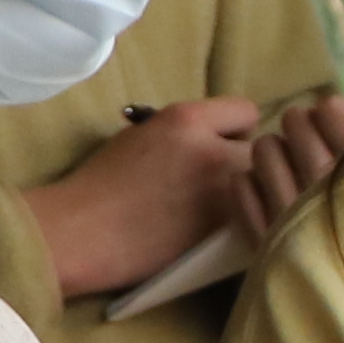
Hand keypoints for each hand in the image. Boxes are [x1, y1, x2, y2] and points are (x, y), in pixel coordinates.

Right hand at [19, 100, 277, 302]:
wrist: (81, 232)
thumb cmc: (100, 184)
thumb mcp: (142, 135)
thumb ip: (185, 131)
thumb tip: (217, 136)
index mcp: (187, 118)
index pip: (246, 111)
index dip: (236, 129)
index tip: (221, 143)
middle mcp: (211, 149)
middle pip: (263, 149)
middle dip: (247, 161)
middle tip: (224, 178)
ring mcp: (220, 190)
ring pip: (261, 185)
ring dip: (250, 192)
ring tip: (220, 204)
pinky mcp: (220, 228)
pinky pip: (251, 214)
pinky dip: (241, 218)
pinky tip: (215, 226)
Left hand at [234, 89, 343, 246]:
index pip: (334, 111)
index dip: (333, 113)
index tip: (336, 126)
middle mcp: (327, 184)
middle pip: (297, 124)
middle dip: (301, 128)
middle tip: (310, 145)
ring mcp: (289, 211)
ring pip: (263, 151)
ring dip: (271, 152)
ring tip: (285, 169)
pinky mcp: (262, 239)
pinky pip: (239, 188)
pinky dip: (246, 184)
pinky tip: (261, 192)